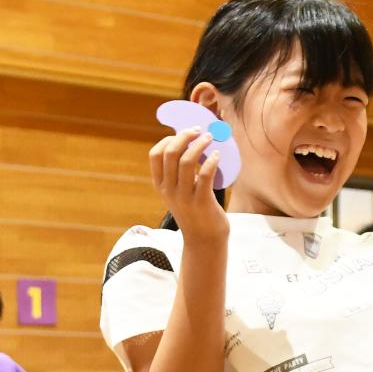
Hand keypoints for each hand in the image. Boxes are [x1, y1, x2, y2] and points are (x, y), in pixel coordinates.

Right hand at [149, 126, 227, 243]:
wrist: (204, 240)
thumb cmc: (195, 212)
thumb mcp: (179, 193)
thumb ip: (179, 174)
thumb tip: (191, 144)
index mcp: (161, 186)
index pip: (155, 155)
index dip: (168, 139)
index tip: (183, 133)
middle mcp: (169, 190)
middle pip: (170, 153)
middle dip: (184, 136)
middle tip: (198, 130)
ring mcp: (184, 197)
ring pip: (186, 161)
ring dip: (199, 145)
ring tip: (210, 138)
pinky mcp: (201, 202)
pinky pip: (205, 175)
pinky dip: (211, 161)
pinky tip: (217, 155)